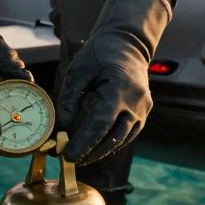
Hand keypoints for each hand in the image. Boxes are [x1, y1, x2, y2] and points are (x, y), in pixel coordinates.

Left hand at [57, 0, 172, 164]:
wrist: (128, 43)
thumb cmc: (100, 53)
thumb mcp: (79, 70)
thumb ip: (70, 99)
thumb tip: (60, 127)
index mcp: (119, 89)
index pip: (100, 124)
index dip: (84, 143)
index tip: (68, 155)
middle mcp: (136, 102)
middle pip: (113, 138)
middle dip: (91, 153)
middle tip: (70, 161)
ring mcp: (143, 109)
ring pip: (122, 140)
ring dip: (102, 152)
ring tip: (81, 158)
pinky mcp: (144, 112)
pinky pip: (128, 134)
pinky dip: (112, 144)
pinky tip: (96, 149)